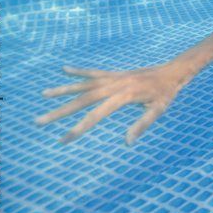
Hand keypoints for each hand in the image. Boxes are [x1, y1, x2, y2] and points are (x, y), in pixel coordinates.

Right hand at [35, 63, 189, 145]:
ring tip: (43, 94)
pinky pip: (94, 72)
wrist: (173, 71)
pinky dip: (79, 72)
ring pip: (84, 84)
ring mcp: (114, 77)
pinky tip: (64, 70)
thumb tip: (127, 143)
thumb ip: (142, 125)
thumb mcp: (159, 110)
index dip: (79, 128)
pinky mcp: (116, 73)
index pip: (96, 115)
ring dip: (63, 89)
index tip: (62, 140)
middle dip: (60, 110)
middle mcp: (116, 84)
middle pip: (83, 99)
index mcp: (124, 95)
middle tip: (38, 121)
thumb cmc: (166, 93)